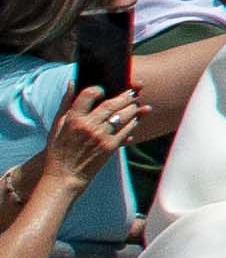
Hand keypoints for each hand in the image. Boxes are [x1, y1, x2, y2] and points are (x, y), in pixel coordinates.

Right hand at [35, 76, 128, 201]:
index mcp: (73, 119)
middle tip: (134, 90)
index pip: (89, 95)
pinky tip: (136, 118)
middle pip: (111, 104)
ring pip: (122, 116)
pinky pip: (127, 130)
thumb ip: (66, 103)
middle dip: (125, 95)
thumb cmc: (58, 149)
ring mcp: (101, 136)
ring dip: (133, 107)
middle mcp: (88, 126)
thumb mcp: (57, 125)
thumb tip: (72, 82)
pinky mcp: (110, 147)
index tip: (104, 88)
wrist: (64, 175)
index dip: (98, 89)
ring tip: (137, 102)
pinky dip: (133, 122)